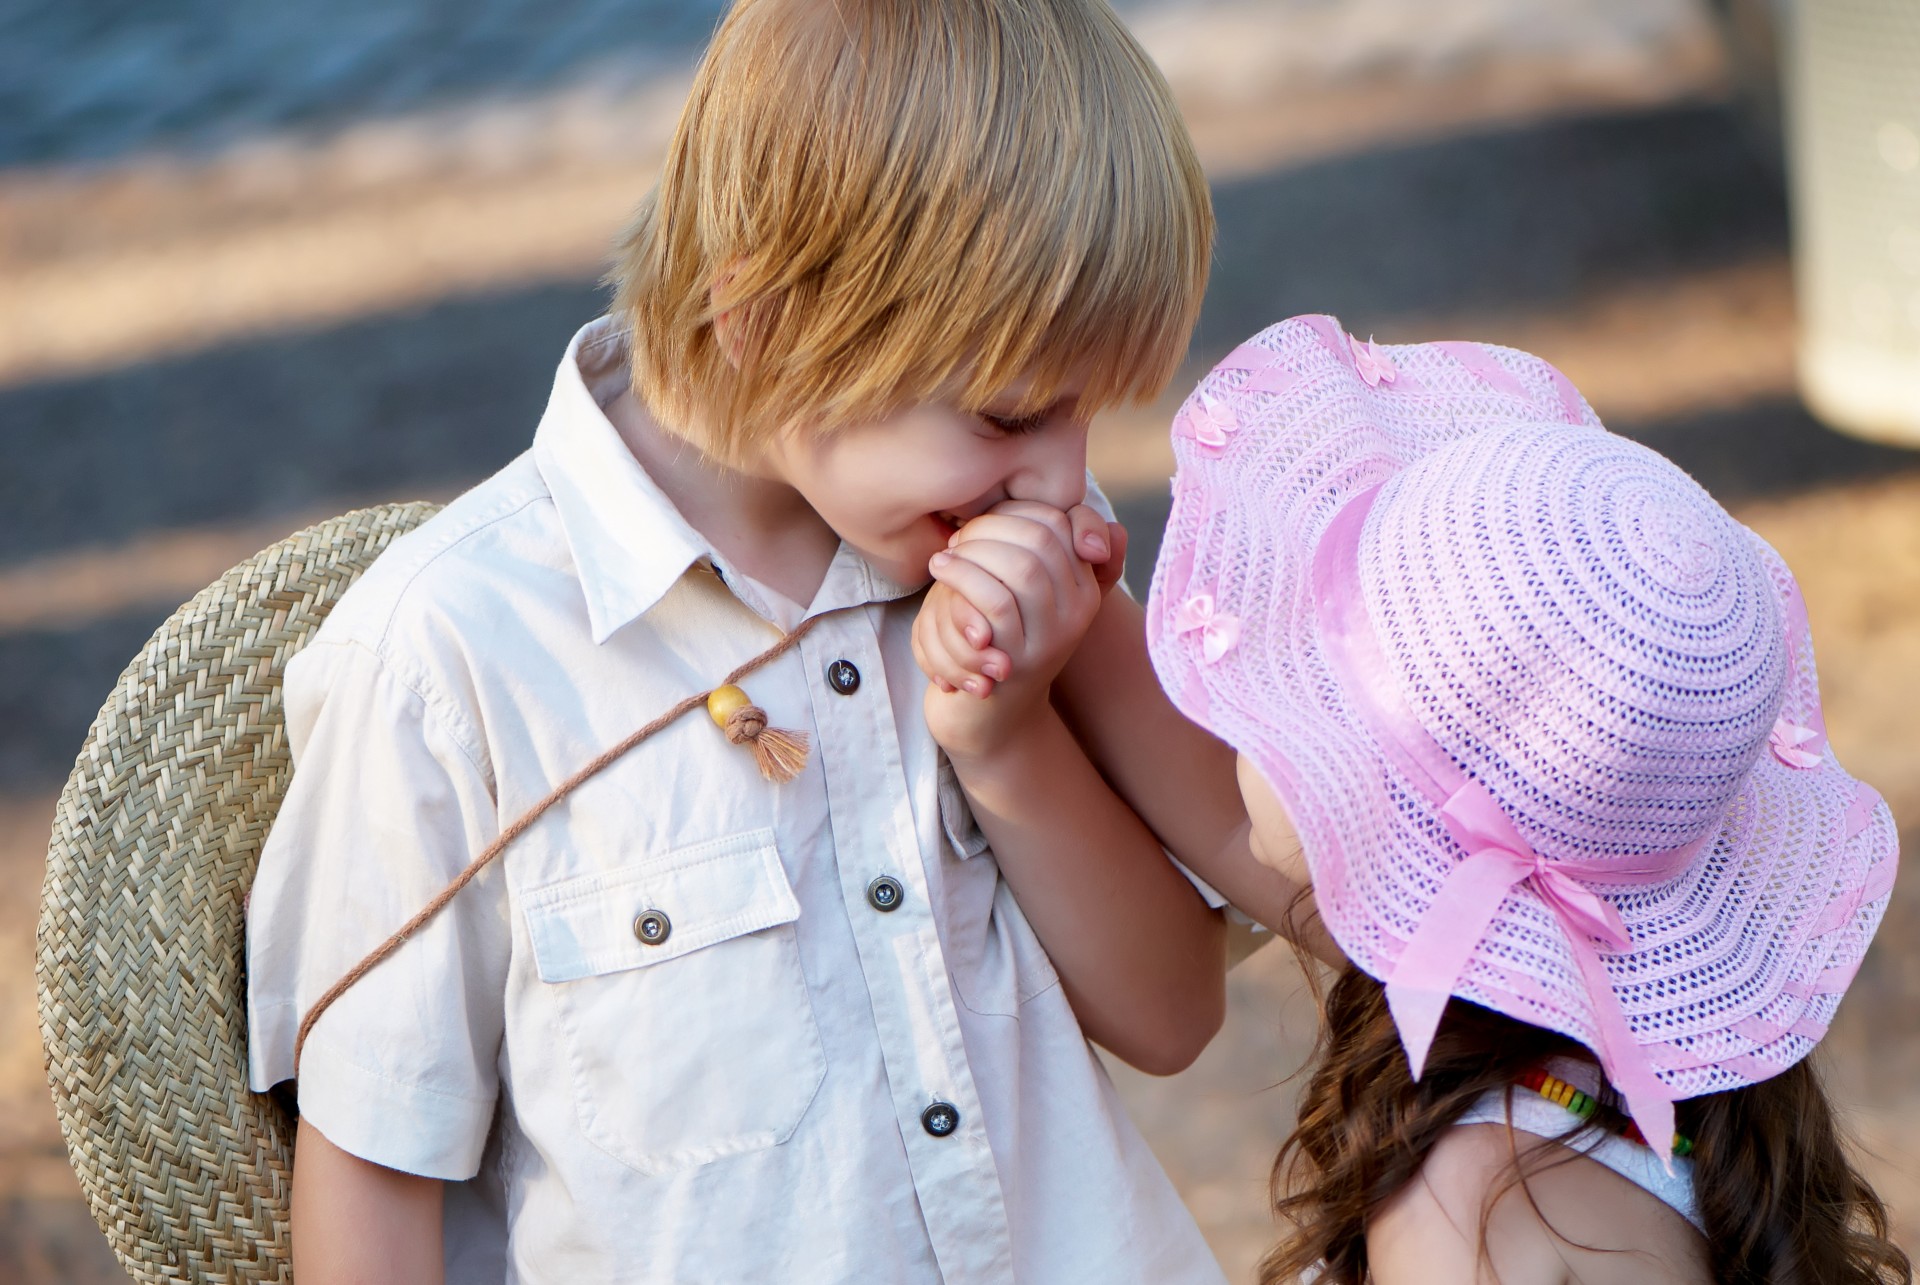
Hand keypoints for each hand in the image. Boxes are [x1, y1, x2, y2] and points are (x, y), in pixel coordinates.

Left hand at [911, 501, 1124, 757]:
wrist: (986, 715)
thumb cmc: (997, 638)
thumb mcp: (1023, 589)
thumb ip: (1047, 548)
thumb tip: (1108, 529)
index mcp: (1085, 585)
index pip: (1060, 521)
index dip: (1013, 511)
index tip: (980, 524)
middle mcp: (1078, 612)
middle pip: (1042, 538)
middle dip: (990, 527)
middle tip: (957, 538)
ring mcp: (1051, 638)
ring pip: (1022, 567)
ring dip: (974, 551)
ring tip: (944, 557)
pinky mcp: (1018, 661)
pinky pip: (995, 604)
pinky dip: (962, 576)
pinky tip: (939, 570)